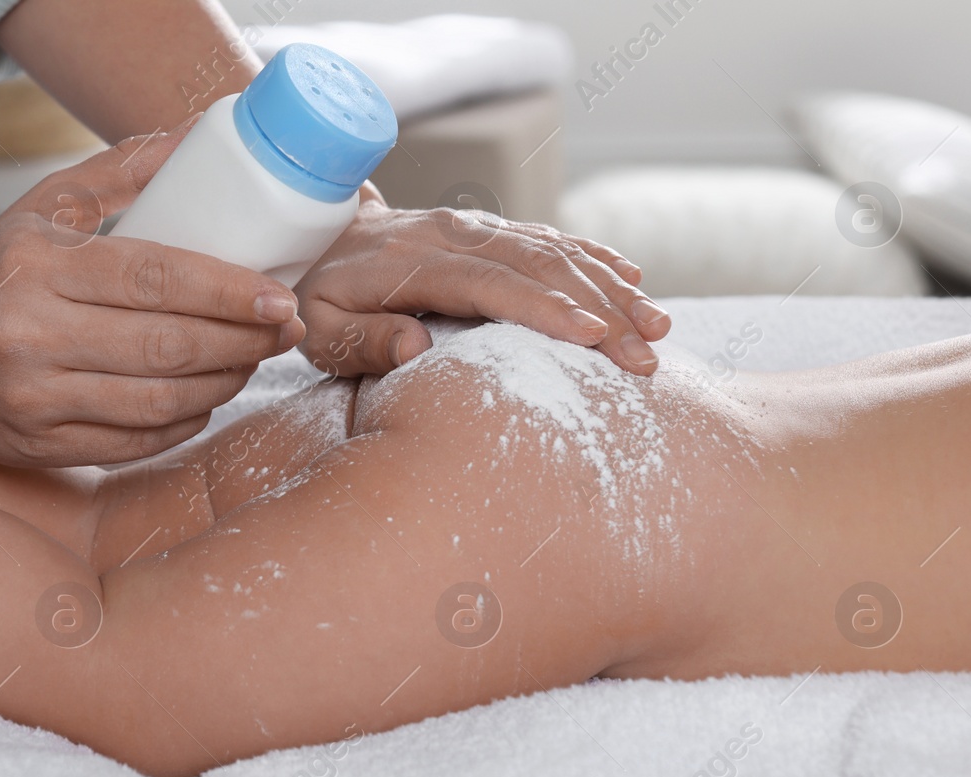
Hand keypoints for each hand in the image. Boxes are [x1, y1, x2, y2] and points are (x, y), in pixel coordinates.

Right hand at [0, 124, 304, 466]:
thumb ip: (121, 172)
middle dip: (243, 341)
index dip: (228, 292)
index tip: (280, 296)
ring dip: (224, 383)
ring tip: (254, 359)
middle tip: (285, 330)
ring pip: (159, 401)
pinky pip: (137, 441)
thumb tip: (198, 136)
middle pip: (167, 346)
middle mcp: (31, 336)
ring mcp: (35, 399)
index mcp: (38, 268)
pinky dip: (187, 420)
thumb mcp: (44, 206)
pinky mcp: (41, 446)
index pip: (155, 279)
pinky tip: (209, 396)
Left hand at [295, 187, 669, 375]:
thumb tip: (414, 347)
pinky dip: (594, 257)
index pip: (490, 283)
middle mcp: (452, 235)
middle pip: (540, 267)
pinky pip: (549, 237)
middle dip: (601, 310)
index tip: (593, 335)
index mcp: (413, 263)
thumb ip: (362, 341)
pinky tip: (633, 279)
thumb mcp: (320, 329)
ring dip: (611, 287)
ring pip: (555, 250)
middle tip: (646, 356)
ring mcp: (474, 226)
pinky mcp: (487, 228)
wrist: (312, 233)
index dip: (544, 308)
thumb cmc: (317, 295)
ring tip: (658, 327)